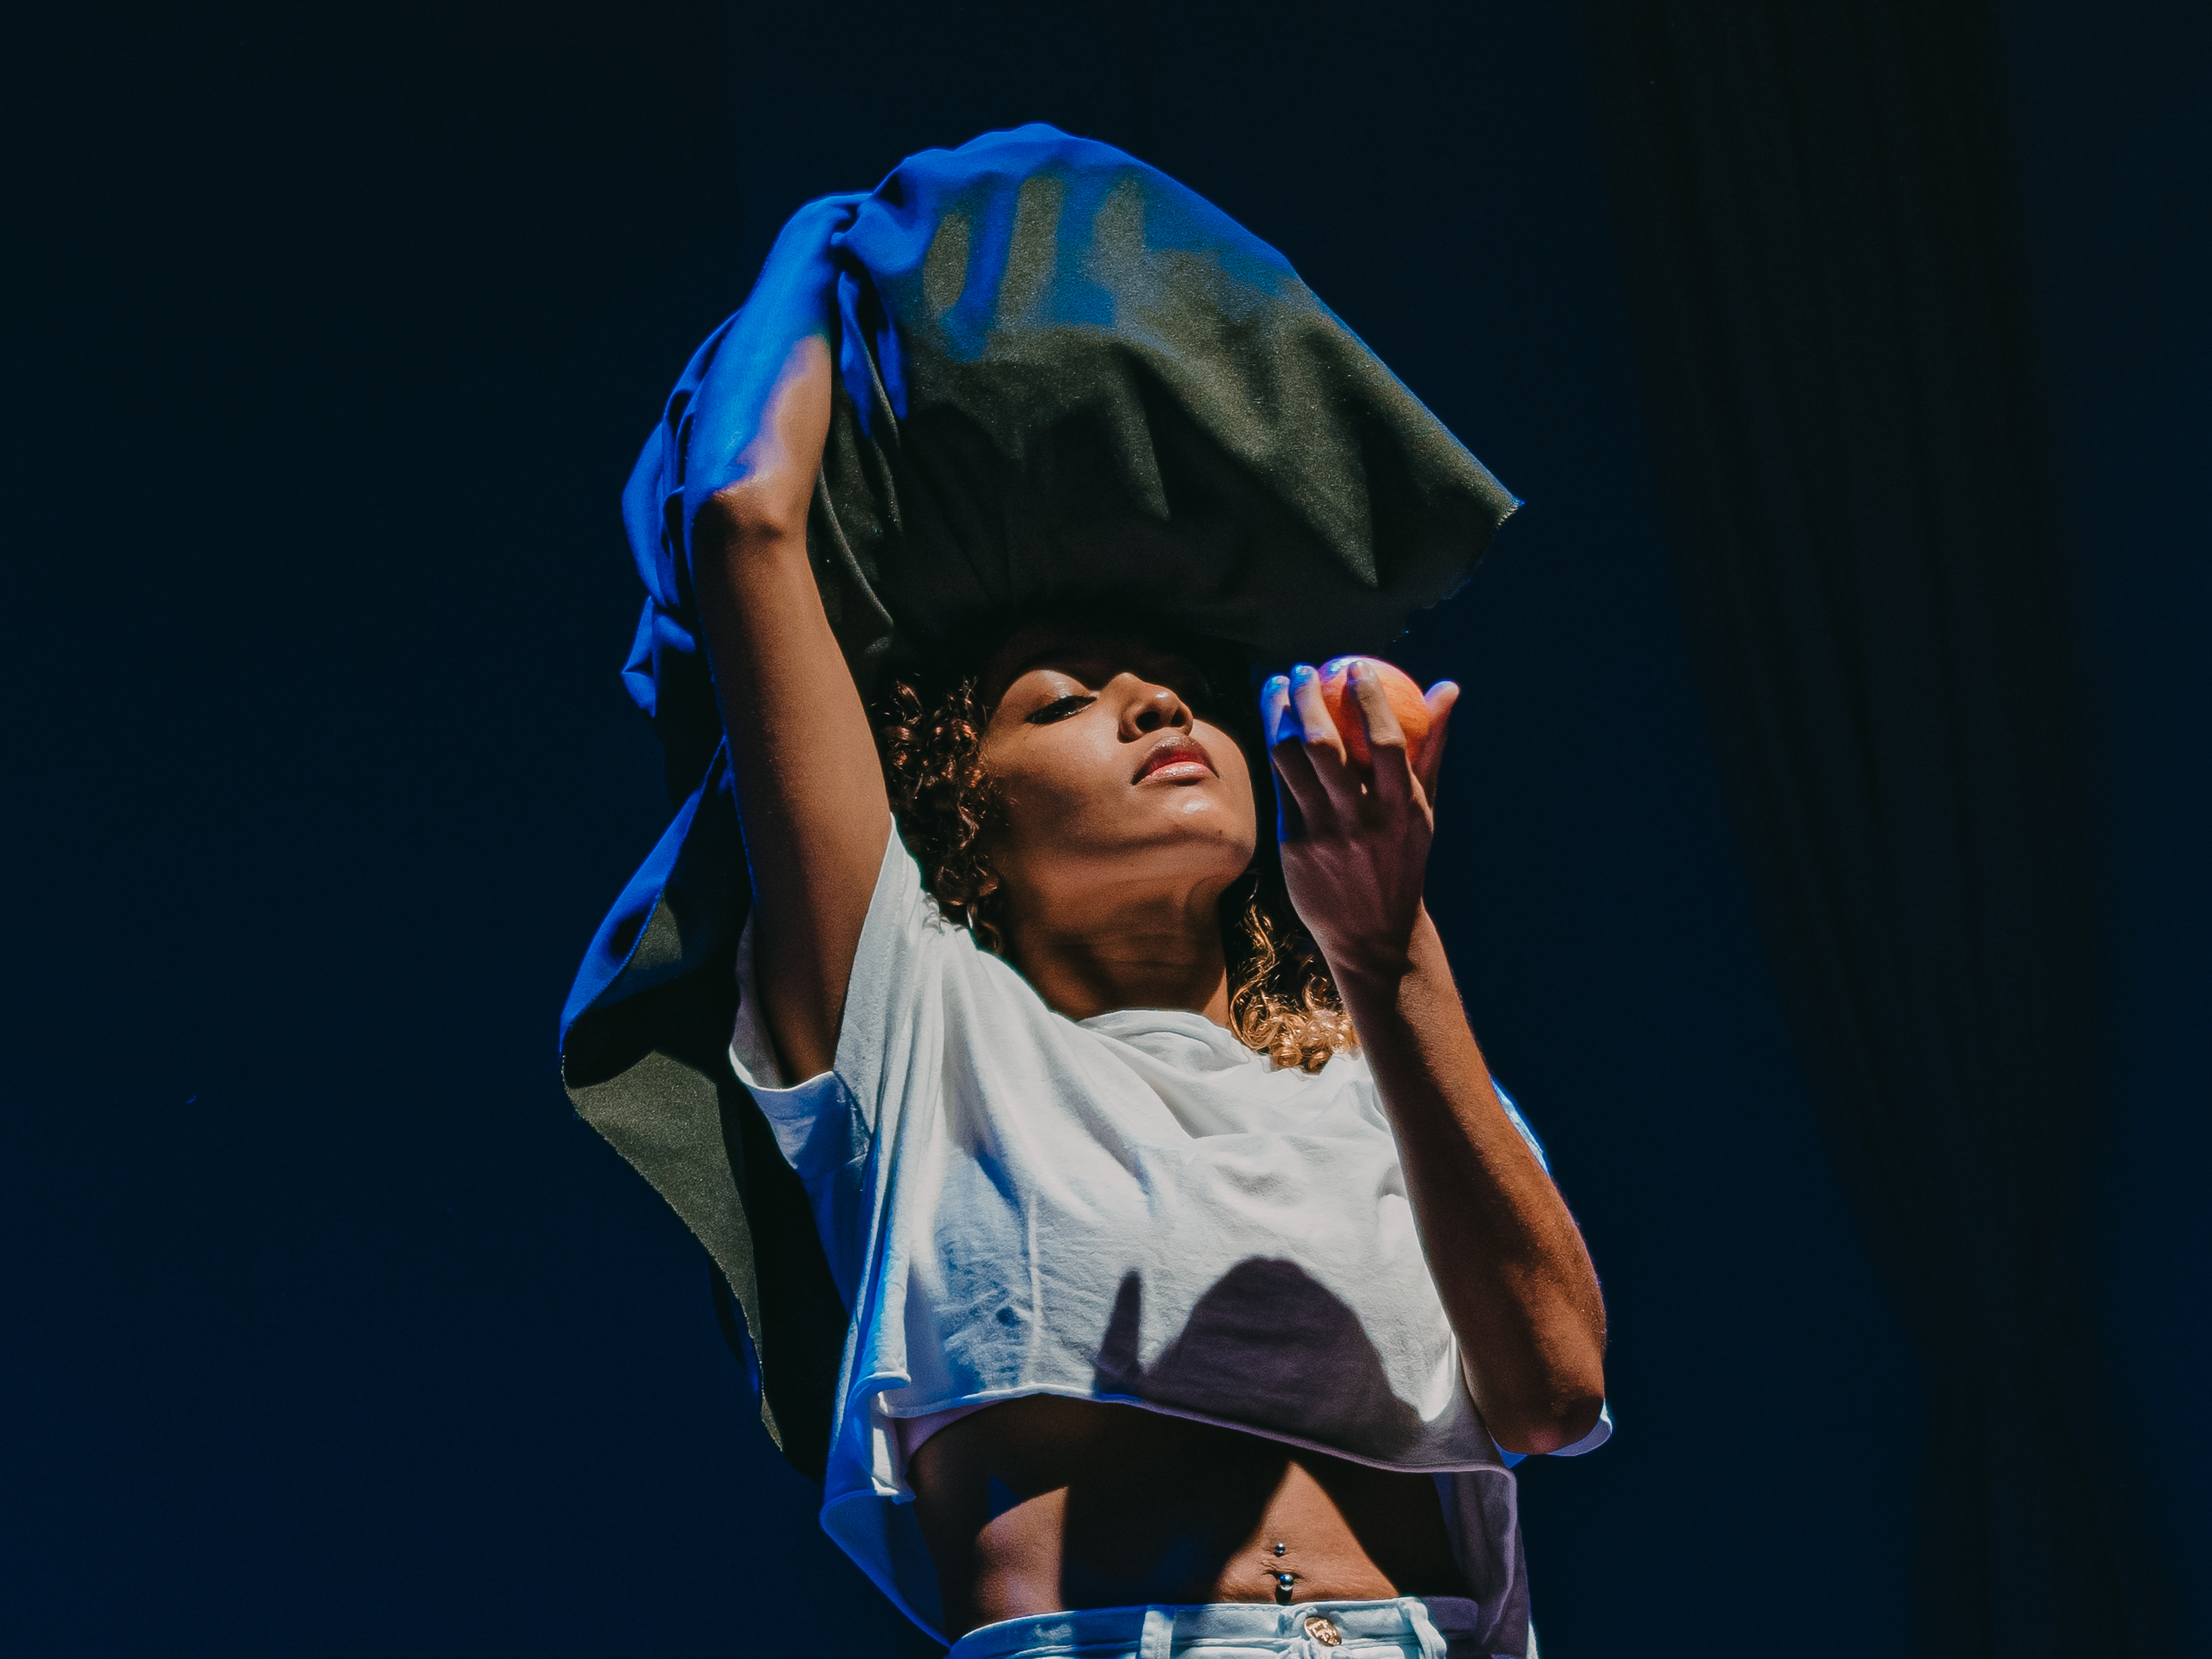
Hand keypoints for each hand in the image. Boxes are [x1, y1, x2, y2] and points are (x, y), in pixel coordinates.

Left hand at [1261, 661, 1458, 984]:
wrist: (1373, 932)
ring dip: (1277, 717)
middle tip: (1302, 670)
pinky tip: (1272, 727)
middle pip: (1326, 746)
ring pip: (1291, 761)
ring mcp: (1324, 834)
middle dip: (1308, 699)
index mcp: (1402, 808)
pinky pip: (1280, 786)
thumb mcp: (1424, 808)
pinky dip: (1274, 750)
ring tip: (1276, 688)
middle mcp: (1362, 820)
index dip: (1369, 698)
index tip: (1355, 665)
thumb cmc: (1401, 856)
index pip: (1387, 741)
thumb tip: (1448, 687)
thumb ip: (1431, 746)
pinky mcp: (1293, 846)